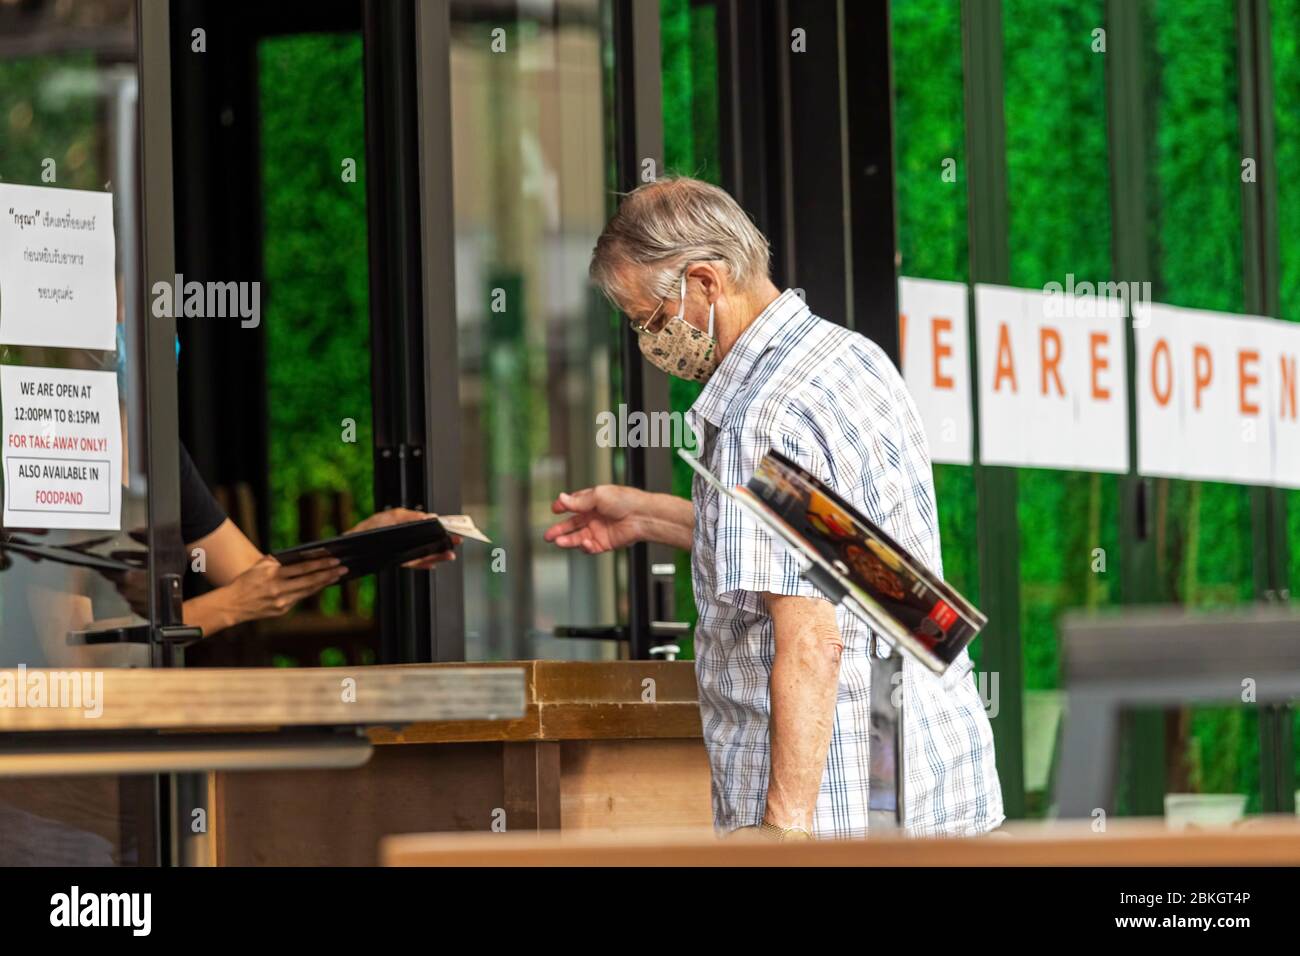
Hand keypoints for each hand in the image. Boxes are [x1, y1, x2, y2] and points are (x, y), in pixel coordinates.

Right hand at [224, 555, 346, 624]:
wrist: (233, 604)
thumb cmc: (248, 580)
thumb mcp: (260, 565)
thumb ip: (279, 560)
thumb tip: (302, 554)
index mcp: (273, 575)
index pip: (302, 568)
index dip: (320, 564)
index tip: (334, 559)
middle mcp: (278, 589)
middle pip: (309, 580)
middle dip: (328, 574)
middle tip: (343, 568)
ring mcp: (281, 602)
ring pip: (308, 591)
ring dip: (324, 583)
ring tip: (337, 575)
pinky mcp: (282, 610)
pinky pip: (301, 598)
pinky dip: (312, 590)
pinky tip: (322, 584)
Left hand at [348, 507, 458, 569]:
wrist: (354, 543)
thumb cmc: (371, 528)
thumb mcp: (392, 516)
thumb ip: (411, 516)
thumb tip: (429, 517)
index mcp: (409, 529)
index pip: (430, 530)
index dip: (442, 530)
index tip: (454, 529)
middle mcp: (409, 542)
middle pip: (432, 543)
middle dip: (445, 542)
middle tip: (458, 541)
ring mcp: (405, 552)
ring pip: (427, 554)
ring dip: (439, 555)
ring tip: (450, 554)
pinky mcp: (399, 561)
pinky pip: (416, 564)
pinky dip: (425, 564)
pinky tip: (434, 564)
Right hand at [543, 485, 646, 553]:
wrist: (641, 516)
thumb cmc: (626, 500)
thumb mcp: (598, 495)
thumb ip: (578, 500)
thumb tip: (562, 498)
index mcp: (593, 501)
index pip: (574, 504)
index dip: (563, 506)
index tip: (554, 509)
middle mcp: (595, 516)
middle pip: (573, 524)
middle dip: (559, 530)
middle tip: (548, 535)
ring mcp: (599, 530)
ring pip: (578, 537)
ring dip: (567, 540)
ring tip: (557, 541)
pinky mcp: (605, 543)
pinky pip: (590, 547)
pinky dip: (584, 546)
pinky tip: (583, 542)